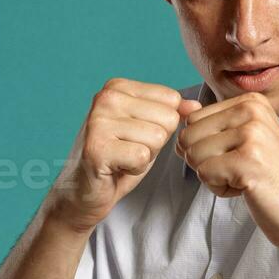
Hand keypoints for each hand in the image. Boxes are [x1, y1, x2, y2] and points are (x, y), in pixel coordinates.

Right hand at [48, 78, 201, 233]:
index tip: (135, 136)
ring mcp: (98, 121)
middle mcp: (106, 98)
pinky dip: (135, 169)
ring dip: (145, 156)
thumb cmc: (118, 159)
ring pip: (157, 138)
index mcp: (117, 86)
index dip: (162, 126)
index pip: (171, 99)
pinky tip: (116, 168)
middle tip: (128, 150)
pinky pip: (142, 157)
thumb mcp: (148, 130)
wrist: (83, 192)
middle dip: (155, 142)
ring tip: (122, 158)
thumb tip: (196, 105)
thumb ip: (171, 113)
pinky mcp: (97, 148)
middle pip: (167, 119)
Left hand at [174, 91, 278, 255]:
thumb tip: (178, 115)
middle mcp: (252, 110)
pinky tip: (248, 189)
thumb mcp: (245, 142)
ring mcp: (252, 134)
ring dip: (213, 177)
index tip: (240, 157)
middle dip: (205, 162)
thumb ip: (212, 126)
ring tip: (247, 179)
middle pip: (188, 136)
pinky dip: (220, 189)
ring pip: (193, 155)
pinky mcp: (248, 161)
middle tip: (242, 172)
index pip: (192, 120)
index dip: (206, 148)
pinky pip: (203, 174)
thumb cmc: (273, 181)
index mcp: (252, 101)